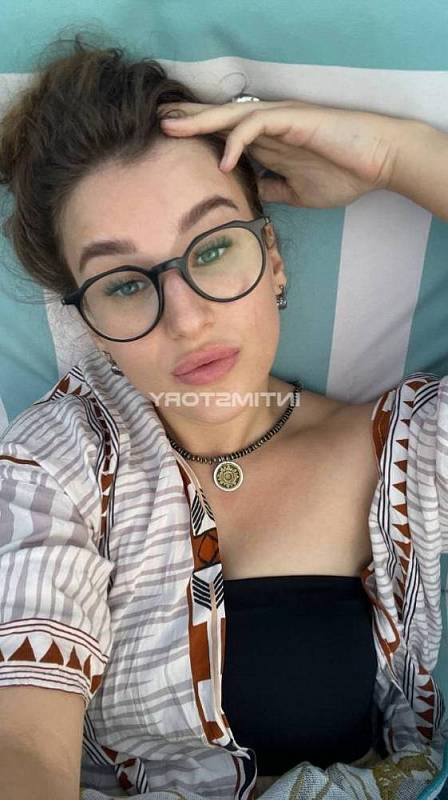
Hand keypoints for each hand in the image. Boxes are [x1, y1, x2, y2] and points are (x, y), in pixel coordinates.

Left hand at [159, 99, 410, 208]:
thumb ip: (272, 190)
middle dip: (186, 120)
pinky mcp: (292, 120)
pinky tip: (223, 161)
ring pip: (230, 115)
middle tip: (155, 121)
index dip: (197, 137)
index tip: (169, 145)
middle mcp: (268, 127)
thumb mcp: (297, 193)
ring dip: (199, 122)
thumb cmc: (343, 174)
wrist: (377, 163)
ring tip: (170, 128)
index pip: (223, 136)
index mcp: (267, 144)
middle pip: (218, 120)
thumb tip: (250, 198)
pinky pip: (255, 125)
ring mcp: (279, 121)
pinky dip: (236, 142)